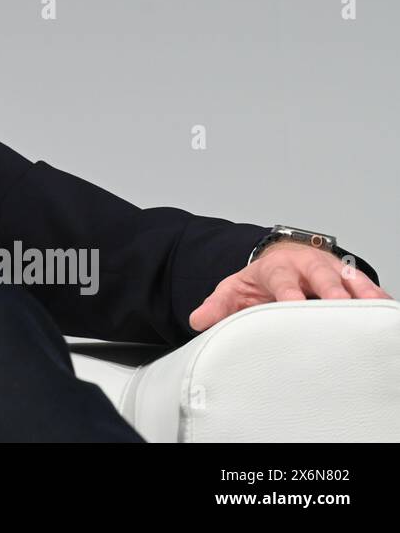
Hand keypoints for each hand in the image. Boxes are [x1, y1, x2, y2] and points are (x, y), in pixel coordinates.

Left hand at [189, 240, 393, 331]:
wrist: (280, 259)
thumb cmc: (260, 279)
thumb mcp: (234, 289)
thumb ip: (217, 305)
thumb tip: (197, 320)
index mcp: (277, 268)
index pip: (281, 279)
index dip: (288, 292)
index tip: (292, 305)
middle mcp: (307, 266)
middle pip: (321, 275)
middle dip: (330, 289)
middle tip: (338, 305)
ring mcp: (331, 270)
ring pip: (350, 278)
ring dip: (362, 292)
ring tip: (375, 308)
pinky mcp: (350, 279)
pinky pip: (367, 286)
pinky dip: (377, 297)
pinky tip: (386, 311)